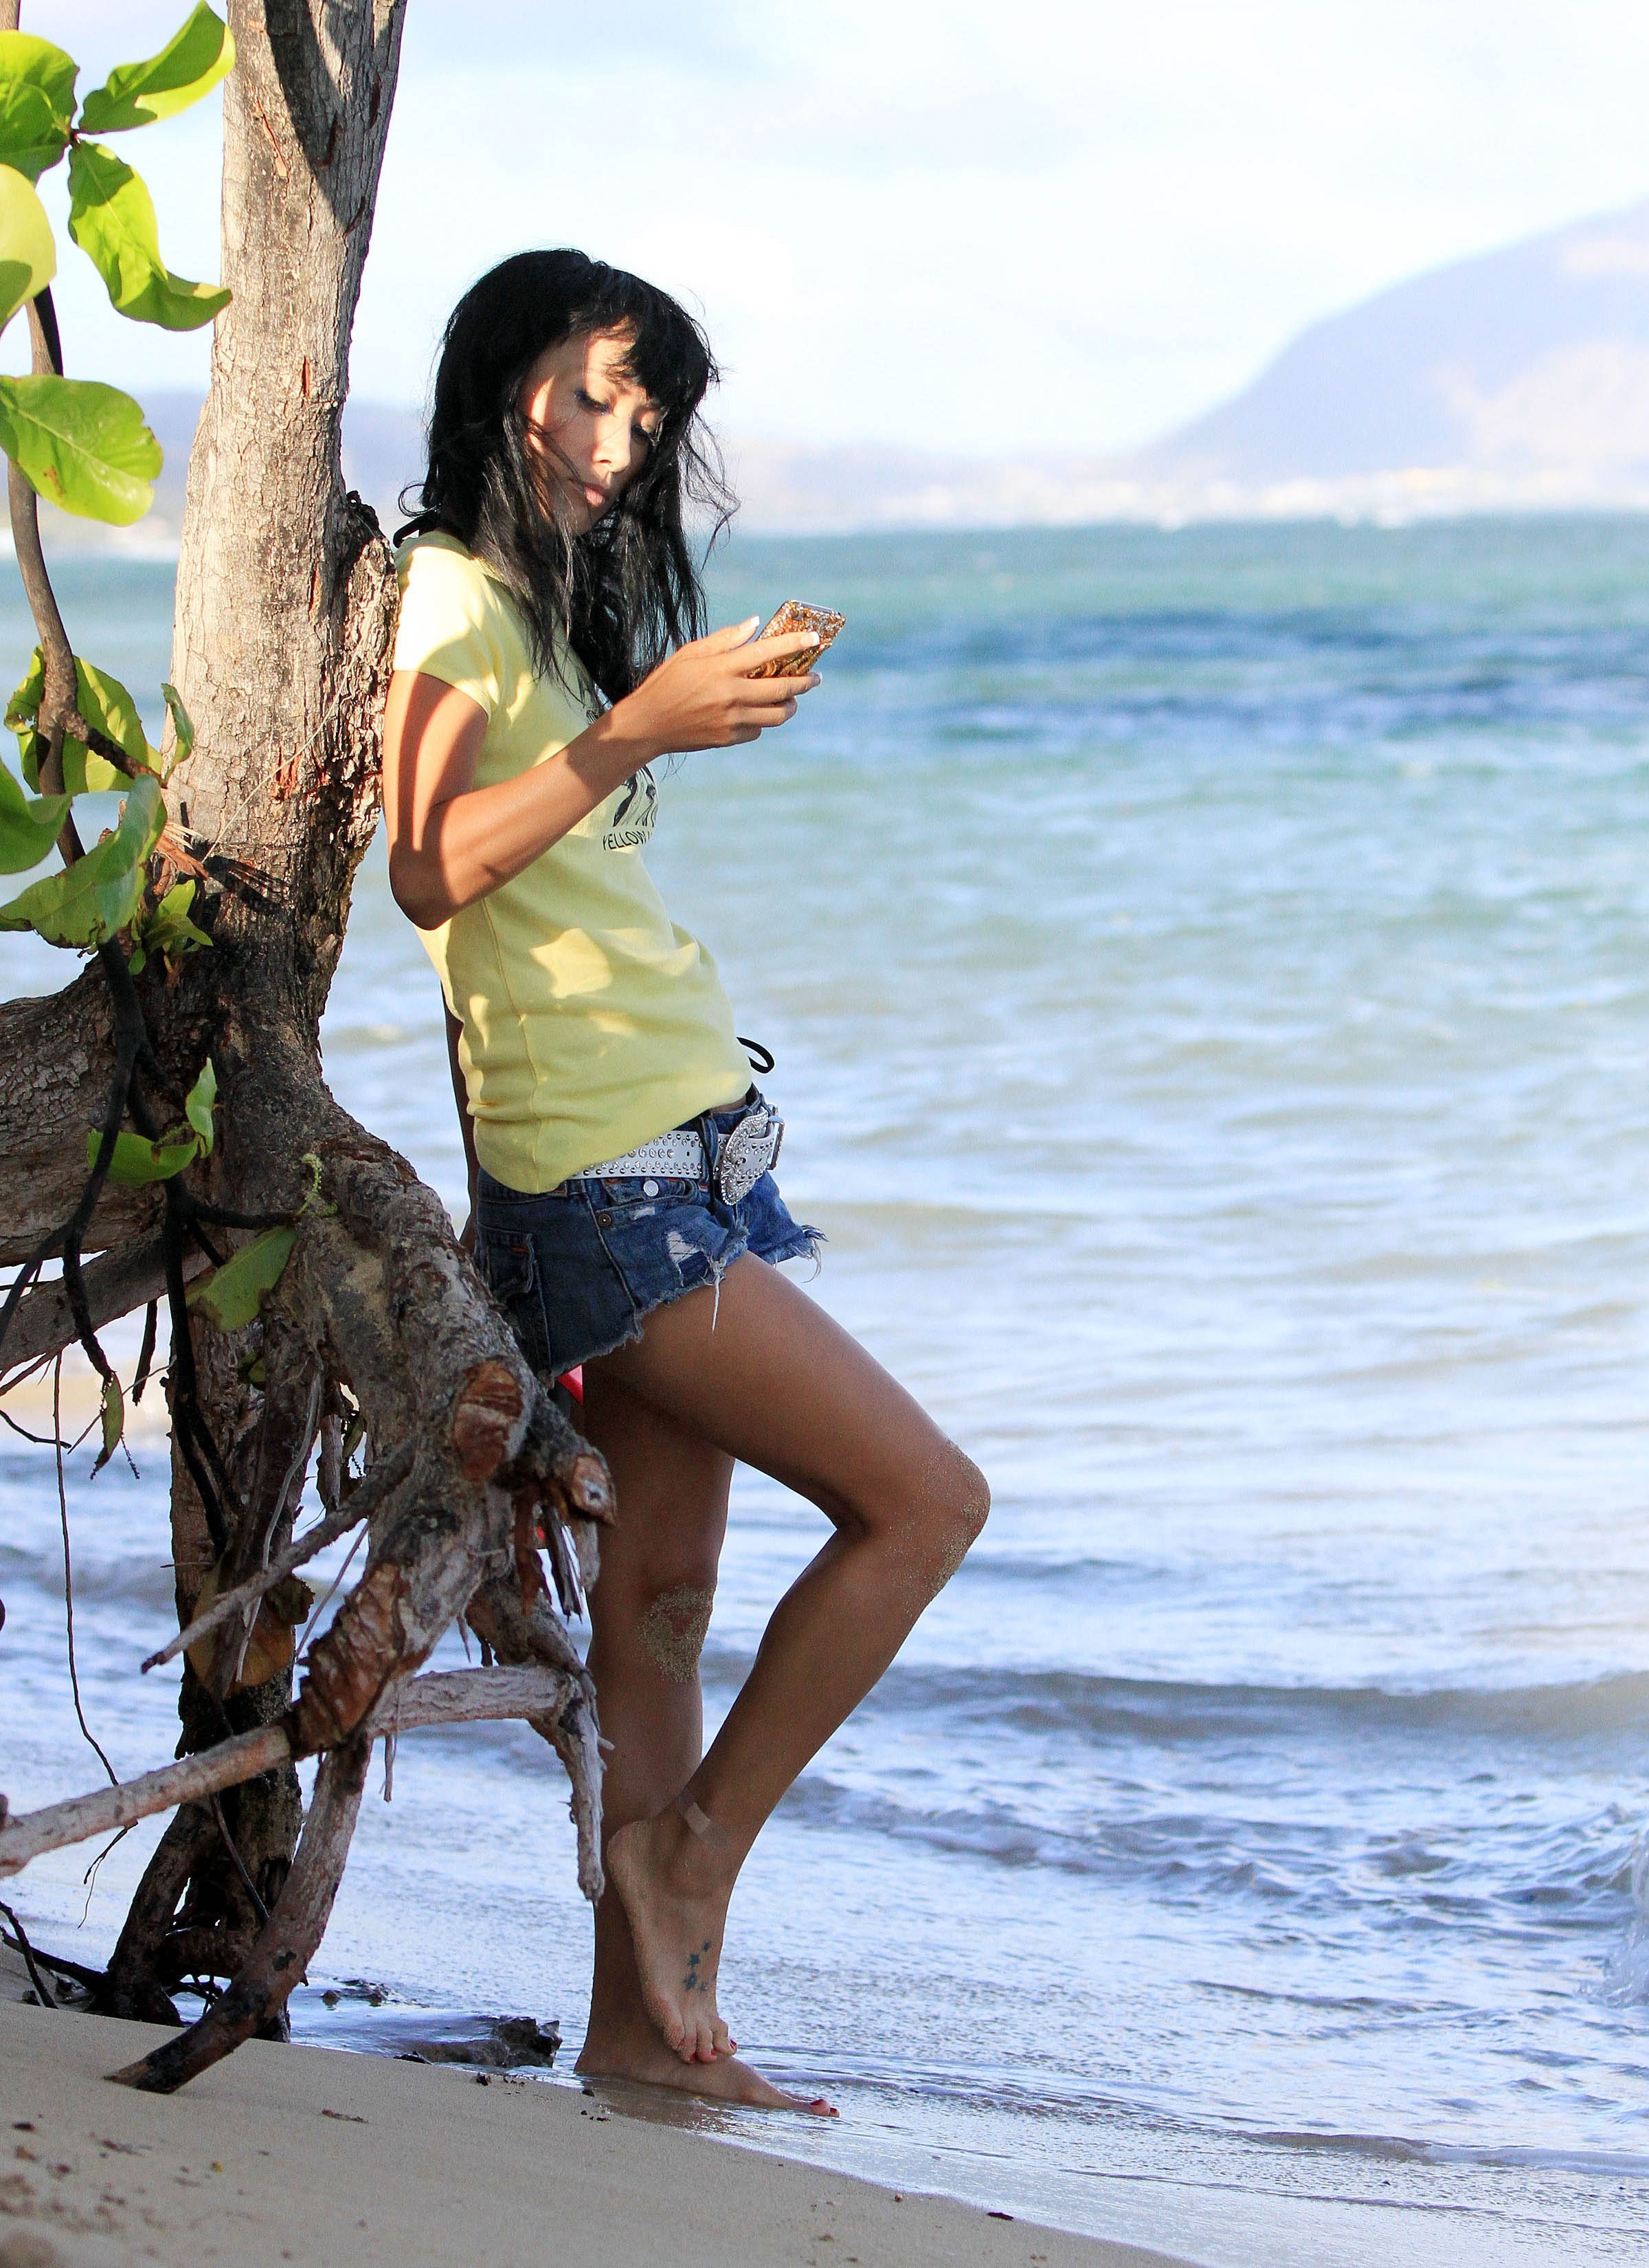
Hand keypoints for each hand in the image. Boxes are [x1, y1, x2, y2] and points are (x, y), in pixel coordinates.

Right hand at [614, 618, 821, 759]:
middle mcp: (730, 694)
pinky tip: (757, 713)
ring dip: (790, 705)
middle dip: (805, 682)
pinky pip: (758, 730)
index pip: (766, 652)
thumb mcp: (690, 653)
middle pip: (782, 689)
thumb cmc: (667, 683)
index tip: (814, 639)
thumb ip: (725, 639)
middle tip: (815, 678)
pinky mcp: (729, 738)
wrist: (648, 724)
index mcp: (721, 668)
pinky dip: (763, 720)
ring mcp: (731, 719)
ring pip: (777, 715)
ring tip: (791, 698)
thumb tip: (754, 624)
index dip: (794, 644)